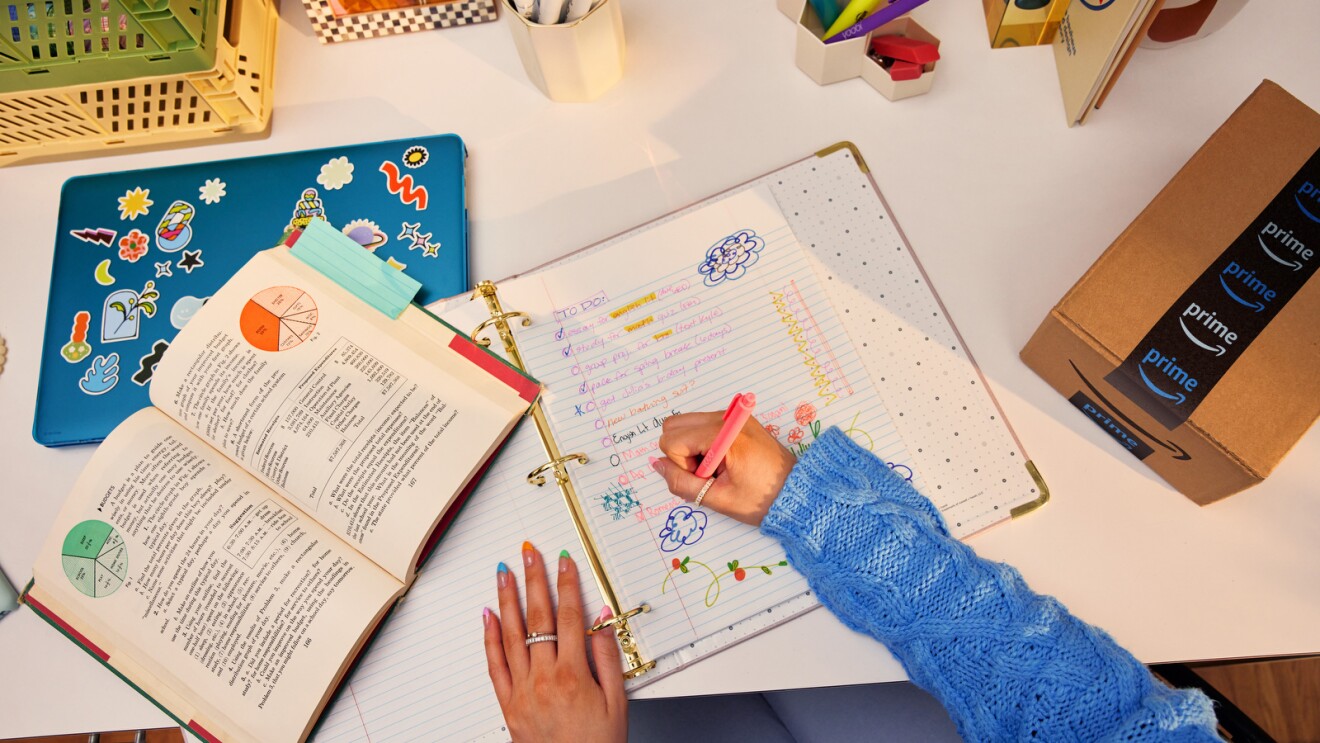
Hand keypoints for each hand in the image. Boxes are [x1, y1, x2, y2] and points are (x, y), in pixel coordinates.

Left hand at [483, 543, 626, 742]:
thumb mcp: (617, 701)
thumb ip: (608, 658)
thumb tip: (601, 621)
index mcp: (574, 674)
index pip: (569, 616)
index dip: (566, 584)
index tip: (564, 561)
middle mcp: (544, 678)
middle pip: (538, 617)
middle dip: (534, 580)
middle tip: (529, 553)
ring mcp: (522, 690)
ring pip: (512, 634)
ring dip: (508, 598)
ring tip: (505, 573)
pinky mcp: (508, 704)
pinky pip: (494, 664)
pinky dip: (490, 637)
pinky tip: (489, 615)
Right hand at [651, 412, 796, 525]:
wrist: (796, 492)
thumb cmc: (762, 499)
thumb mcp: (718, 498)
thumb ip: (681, 483)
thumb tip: (657, 465)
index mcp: (724, 435)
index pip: (672, 440)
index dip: (683, 466)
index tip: (706, 479)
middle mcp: (726, 417)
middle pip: (673, 425)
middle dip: (682, 453)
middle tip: (709, 473)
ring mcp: (731, 416)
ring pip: (685, 424)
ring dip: (692, 448)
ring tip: (718, 468)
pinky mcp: (735, 419)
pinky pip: (701, 425)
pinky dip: (703, 443)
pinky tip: (723, 462)